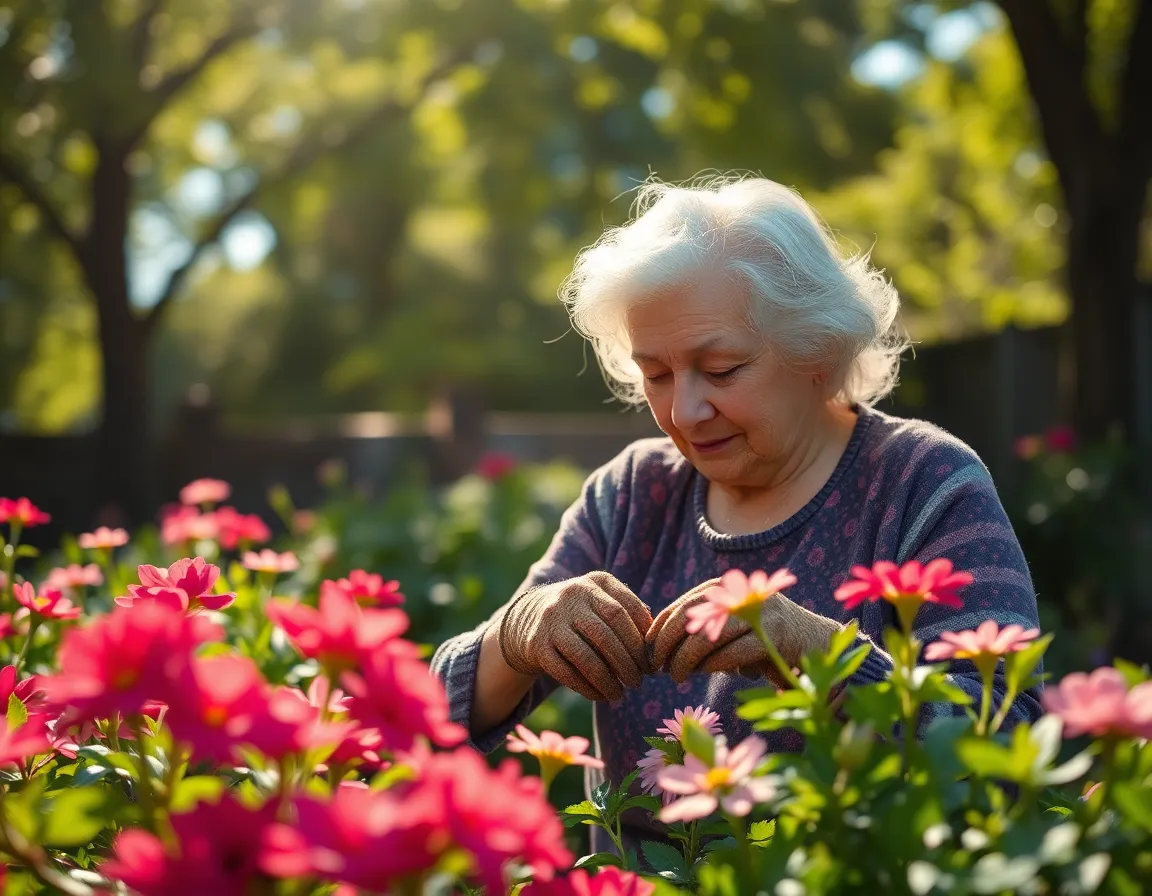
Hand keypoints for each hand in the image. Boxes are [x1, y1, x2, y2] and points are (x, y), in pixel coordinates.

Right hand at [498, 571, 652, 701]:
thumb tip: (656, 643)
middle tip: (639, 682)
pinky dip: (587, 688)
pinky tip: (600, 696)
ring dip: (608, 680)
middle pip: (608, 633)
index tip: (652, 661)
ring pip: (587, 656)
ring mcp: (552, 619)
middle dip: (628, 663)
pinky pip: (566, 672)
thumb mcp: (602, 601)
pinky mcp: (537, 644)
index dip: (642, 639)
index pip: (627, 609)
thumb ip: (629, 614)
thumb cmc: (581, 614)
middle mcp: (572, 595)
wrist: (529, 617)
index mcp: (595, 582)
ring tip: (620, 694)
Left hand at [647, 579, 841, 687]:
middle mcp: (736, 593)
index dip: (658, 630)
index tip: (646, 651)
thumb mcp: (727, 629)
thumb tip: (657, 647)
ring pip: (705, 636)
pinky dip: (711, 665)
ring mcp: (755, 612)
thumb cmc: (762, 640)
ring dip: (684, 660)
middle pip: (687, 619)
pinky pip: (730, 652)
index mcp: (721, 588)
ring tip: (676, 676)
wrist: (814, 642)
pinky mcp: (771, 635)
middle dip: (666, 646)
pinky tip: (701, 673)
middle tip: (657, 667)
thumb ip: (700, 630)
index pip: (679, 607)